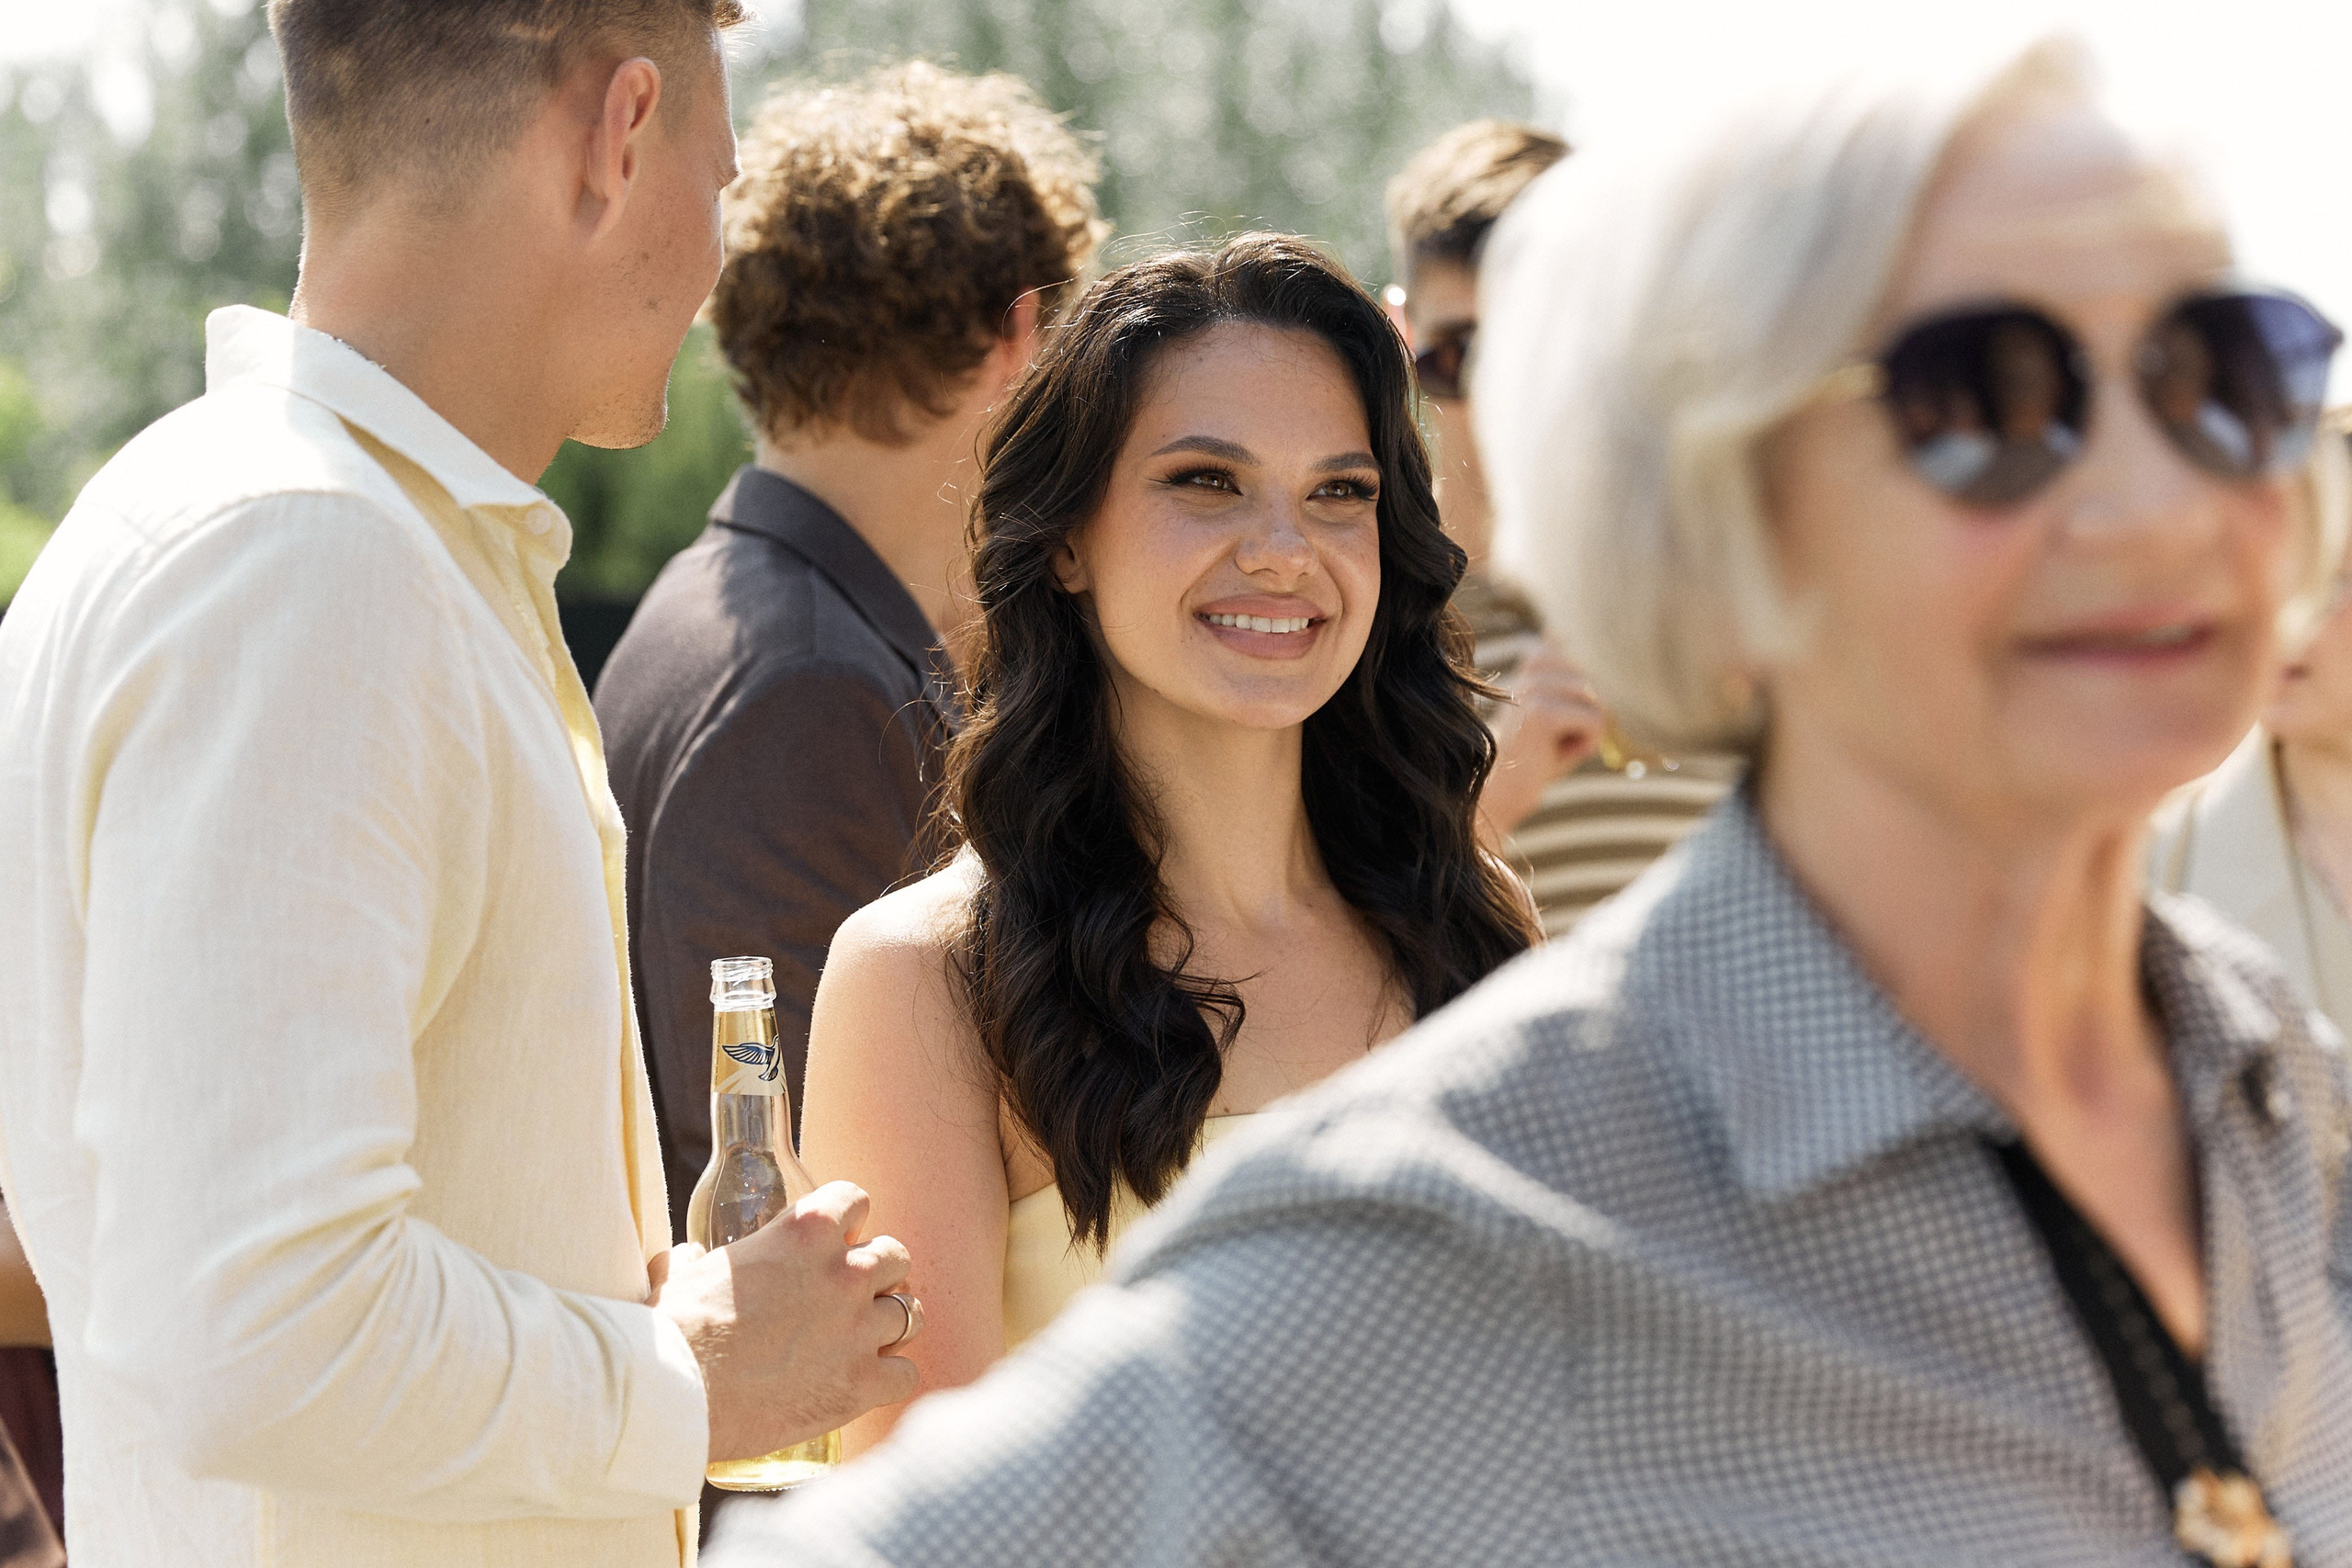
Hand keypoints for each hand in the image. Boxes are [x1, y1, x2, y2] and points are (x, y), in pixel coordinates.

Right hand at [649, 1181, 918, 1461]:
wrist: (678, 1393)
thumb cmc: (676, 1330)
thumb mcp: (687, 1275)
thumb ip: (696, 1261)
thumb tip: (681, 1259)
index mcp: (806, 1230)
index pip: (855, 1200)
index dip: (845, 1221)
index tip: (832, 1241)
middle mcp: (844, 1272)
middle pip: (894, 1255)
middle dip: (876, 1273)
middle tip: (848, 1297)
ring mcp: (859, 1328)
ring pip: (911, 1312)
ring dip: (888, 1324)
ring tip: (862, 1341)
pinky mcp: (862, 1383)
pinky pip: (906, 1374)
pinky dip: (888, 1379)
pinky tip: (863, 1384)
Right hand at [1480, 638, 1603, 838]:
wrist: (1501, 790)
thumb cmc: (1536, 754)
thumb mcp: (1560, 710)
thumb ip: (1575, 683)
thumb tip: (1570, 644)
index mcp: (1536, 661)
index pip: (1588, 668)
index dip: (1582, 702)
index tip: (1553, 723)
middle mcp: (1532, 669)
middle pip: (1594, 688)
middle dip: (1584, 718)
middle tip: (1551, 740)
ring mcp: (1534, 689)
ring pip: (1596, 705)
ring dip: (1583, 734)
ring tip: (1551, 746)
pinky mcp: (1542, 713)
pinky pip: (1595, 723)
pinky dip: (1585, 746)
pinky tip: (1554, 755)